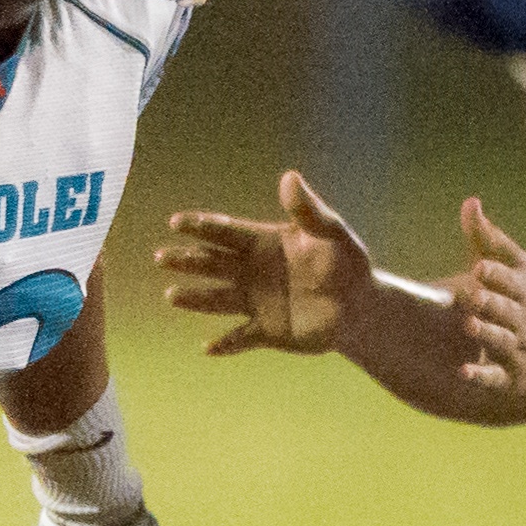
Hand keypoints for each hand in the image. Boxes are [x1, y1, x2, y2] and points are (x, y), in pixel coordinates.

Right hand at [157, 171, 373, 354]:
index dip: (202, 227)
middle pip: (213, 264)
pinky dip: (227, 344)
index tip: (177, 222)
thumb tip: (290, 177)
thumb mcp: (331, 234)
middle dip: (188, 260)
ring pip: (218, 299)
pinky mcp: (267, 330)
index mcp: (262, 244)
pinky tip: (208, 348)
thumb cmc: (346, 263)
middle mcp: (251, 271)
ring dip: (196, 298)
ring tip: (172, 295)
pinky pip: (242, 338)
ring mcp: (256, 302)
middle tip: (162, 257)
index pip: (226, 233)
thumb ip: (308, 211)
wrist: (362, 305)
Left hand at [452, 198, 525, 397]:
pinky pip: (497, 377)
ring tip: (470, 325)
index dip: (497, 274)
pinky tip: (463, 372)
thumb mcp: (516, 269)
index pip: (513, 280)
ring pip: (503, 341)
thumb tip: (470, 202)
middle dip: (492, 303)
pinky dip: (481, 376)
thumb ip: (488, 239)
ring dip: (487, 333)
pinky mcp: (512, 375)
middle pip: (508, 310)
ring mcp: (521, 348)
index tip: (479, 266)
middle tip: (474, 295)